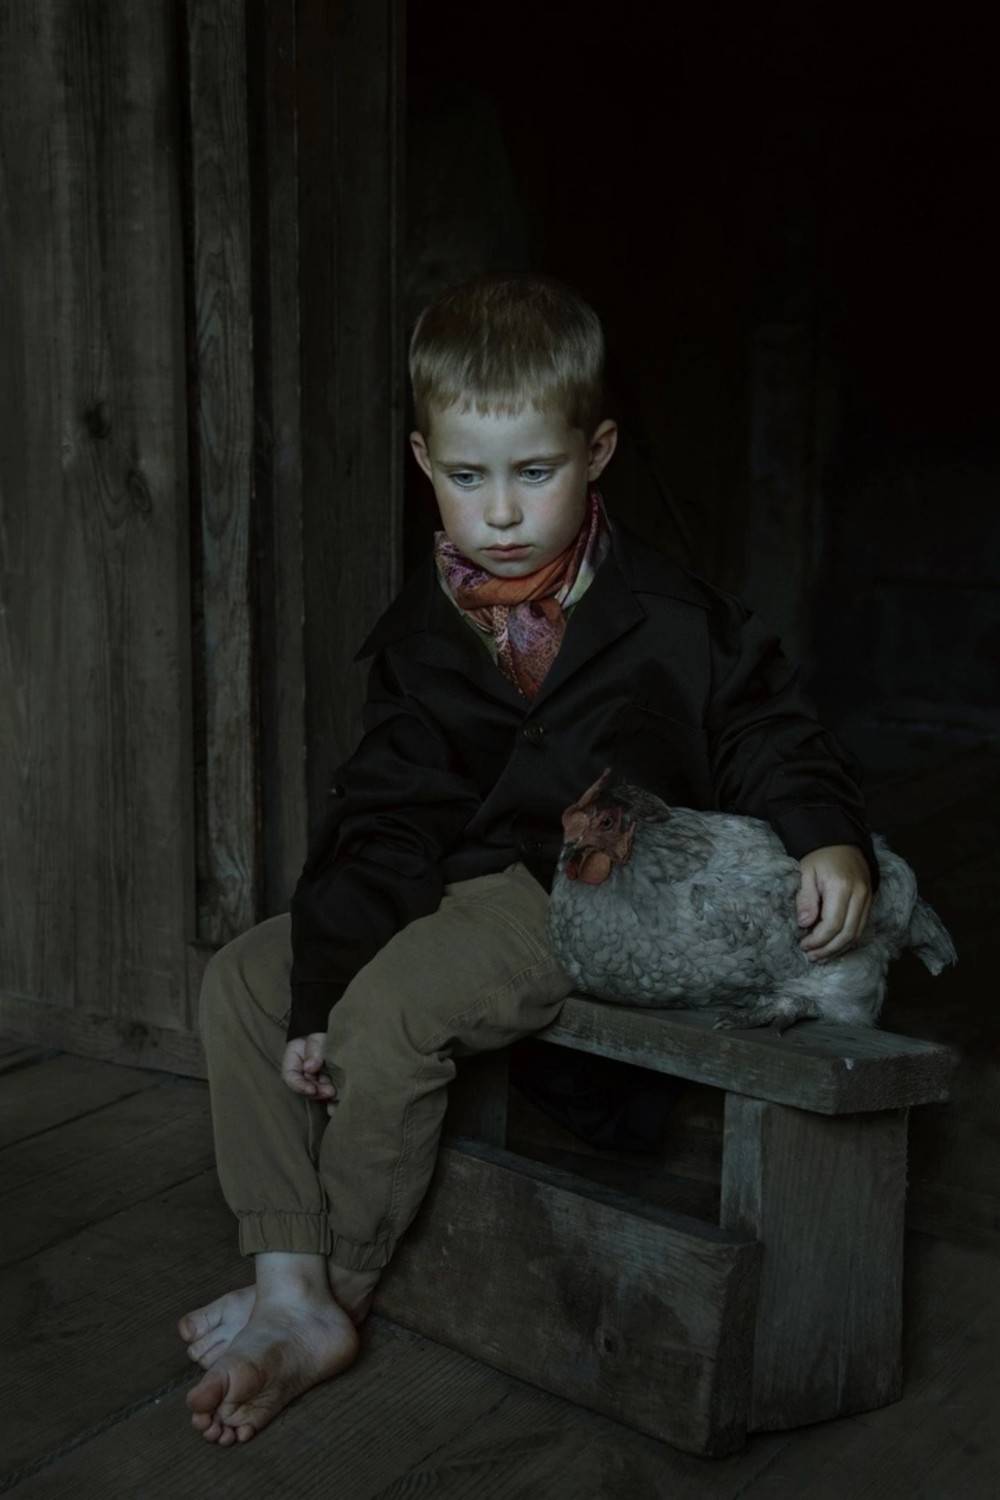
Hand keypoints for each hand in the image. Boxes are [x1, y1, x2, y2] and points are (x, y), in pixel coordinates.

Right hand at [280, 1032, 336, 1099]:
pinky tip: (341, 1096)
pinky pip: (327, 1087)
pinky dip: (333, 1092)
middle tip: (330, 1092)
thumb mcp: (315, 1037)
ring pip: (317, 1090)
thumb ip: (313, 1050)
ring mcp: (314, 1077)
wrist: (325, 1027)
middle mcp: (302, 1073)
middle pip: (306, 1087)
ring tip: (336, 1095)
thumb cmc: (317, 1030)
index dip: (300, 1086)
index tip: (312, 1089)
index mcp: (292, 1062)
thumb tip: (310, 1068)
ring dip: (326, 1094)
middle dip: (317, 1092)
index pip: (291, 1078)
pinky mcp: (326, 1078)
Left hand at [796, 844, 872, 960]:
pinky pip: (861, 926)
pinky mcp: (870, 900)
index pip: (832, 925)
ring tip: (820, 956)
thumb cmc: (820, 856)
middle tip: (811, 957)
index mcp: (841, 887)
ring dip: (838, 948)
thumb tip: (805, 924)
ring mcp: (868, 898)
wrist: (841, 841)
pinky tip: (833, 945)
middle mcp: (859, 895)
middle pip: (847, 933)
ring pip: (857, 933)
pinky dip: (847, 939)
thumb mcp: (806, 872)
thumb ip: (806, 898)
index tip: (803, 945)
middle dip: (828, 949)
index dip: (818, 940)